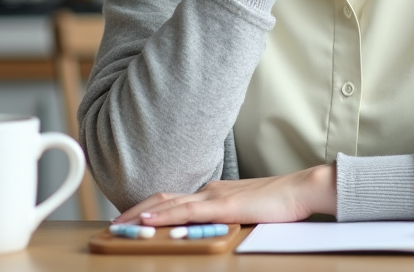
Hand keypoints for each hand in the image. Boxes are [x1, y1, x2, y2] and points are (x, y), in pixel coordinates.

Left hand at [114, 164, 335, 226]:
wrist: (300, 189)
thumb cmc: (278, 201)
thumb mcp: (243, 208)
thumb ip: (223, 214)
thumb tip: (205, 225)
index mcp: (213, 191)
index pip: (172, 198)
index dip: (147, 207)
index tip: (128, 218)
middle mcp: (209, 191)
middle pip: (163, 199)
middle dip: (135, 211)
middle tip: (113, 224)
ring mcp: (216, 197)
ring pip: (171, 205)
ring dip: (143, 215)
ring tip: (121, 225)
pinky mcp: (225, 207)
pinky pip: (190, 213)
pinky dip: (167, 217)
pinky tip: (151, 222)